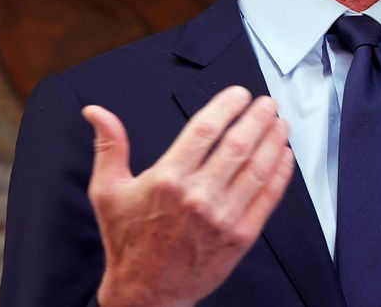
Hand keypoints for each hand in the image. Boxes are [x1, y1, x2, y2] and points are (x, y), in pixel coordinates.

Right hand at [83, 86, 294, 306]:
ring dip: (273, 140)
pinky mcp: (240, 237)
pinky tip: (284, 156)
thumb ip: (108, 146)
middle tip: (266, 102)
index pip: (205, 129)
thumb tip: (96, 112)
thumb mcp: (107, 191)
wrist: (145, 293)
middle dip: (257, 117)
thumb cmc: (127, 242)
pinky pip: (267, 198)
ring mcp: (222, 218)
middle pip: (237, 145)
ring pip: (257, 168)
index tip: (239, 94)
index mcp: (167, 179)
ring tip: (279, 123)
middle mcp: (197, 196)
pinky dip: (280, 174)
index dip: (227, 106)